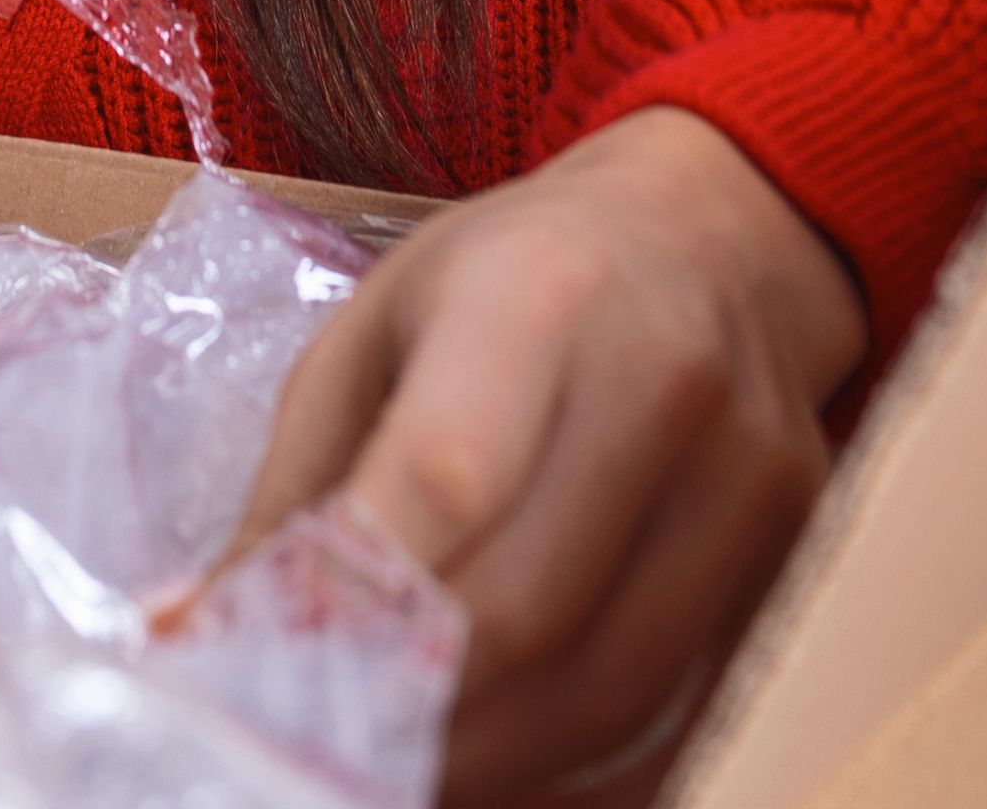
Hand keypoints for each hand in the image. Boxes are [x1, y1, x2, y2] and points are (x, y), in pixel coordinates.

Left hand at [226, 109, 865, 805]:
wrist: (715, 231)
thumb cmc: (515, 275)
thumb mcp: (375, 331)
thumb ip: (296, 490)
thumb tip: (193, 637)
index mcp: (536, 293)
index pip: (445, 477)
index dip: (351, 603)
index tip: (253, 674)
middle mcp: (663, 378)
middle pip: (521, 610)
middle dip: (398, 707)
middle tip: (308, 748)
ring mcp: (749, 470)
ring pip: (603, 686)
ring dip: (482, 758)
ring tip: (391, 765)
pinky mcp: (793, 546)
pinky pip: (675, 704)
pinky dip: (573, 763)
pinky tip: (497, 761)